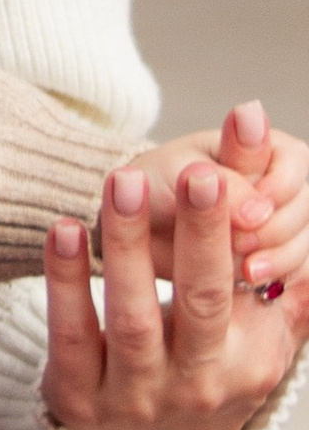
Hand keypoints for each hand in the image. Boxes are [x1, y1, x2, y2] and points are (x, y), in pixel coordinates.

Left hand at [44, 155, 308, 429]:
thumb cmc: (212, 375)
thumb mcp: (262, 345)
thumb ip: (296, 298)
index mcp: (245, 366)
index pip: (240, 295)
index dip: (231, 240)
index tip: (226, 179)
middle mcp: (194, 385)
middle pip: (200, 302)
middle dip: (199, 235)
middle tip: (196, 172)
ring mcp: (133, 395)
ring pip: (132, 317)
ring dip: (127, 246)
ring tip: (123, 180)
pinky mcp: (76, 396)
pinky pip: (70, 333)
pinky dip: (65, 281)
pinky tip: (64, 229)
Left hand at [146, 100, 307, 297]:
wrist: (136, 225)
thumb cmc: (155, 183)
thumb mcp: (178, 173)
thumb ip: (223, 184)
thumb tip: (260, 210)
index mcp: (258, 146)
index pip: (294, 160)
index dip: (278, 187)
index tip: (247, 210)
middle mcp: (276, 180)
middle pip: (302, 206)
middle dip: (276, 228)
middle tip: (240, 243)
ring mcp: (279, 219)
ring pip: (303, 241)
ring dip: (280, 258)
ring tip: (248, 271)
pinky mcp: (274, 254)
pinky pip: (296, 269)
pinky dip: (279, 277)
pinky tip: (255, 283)